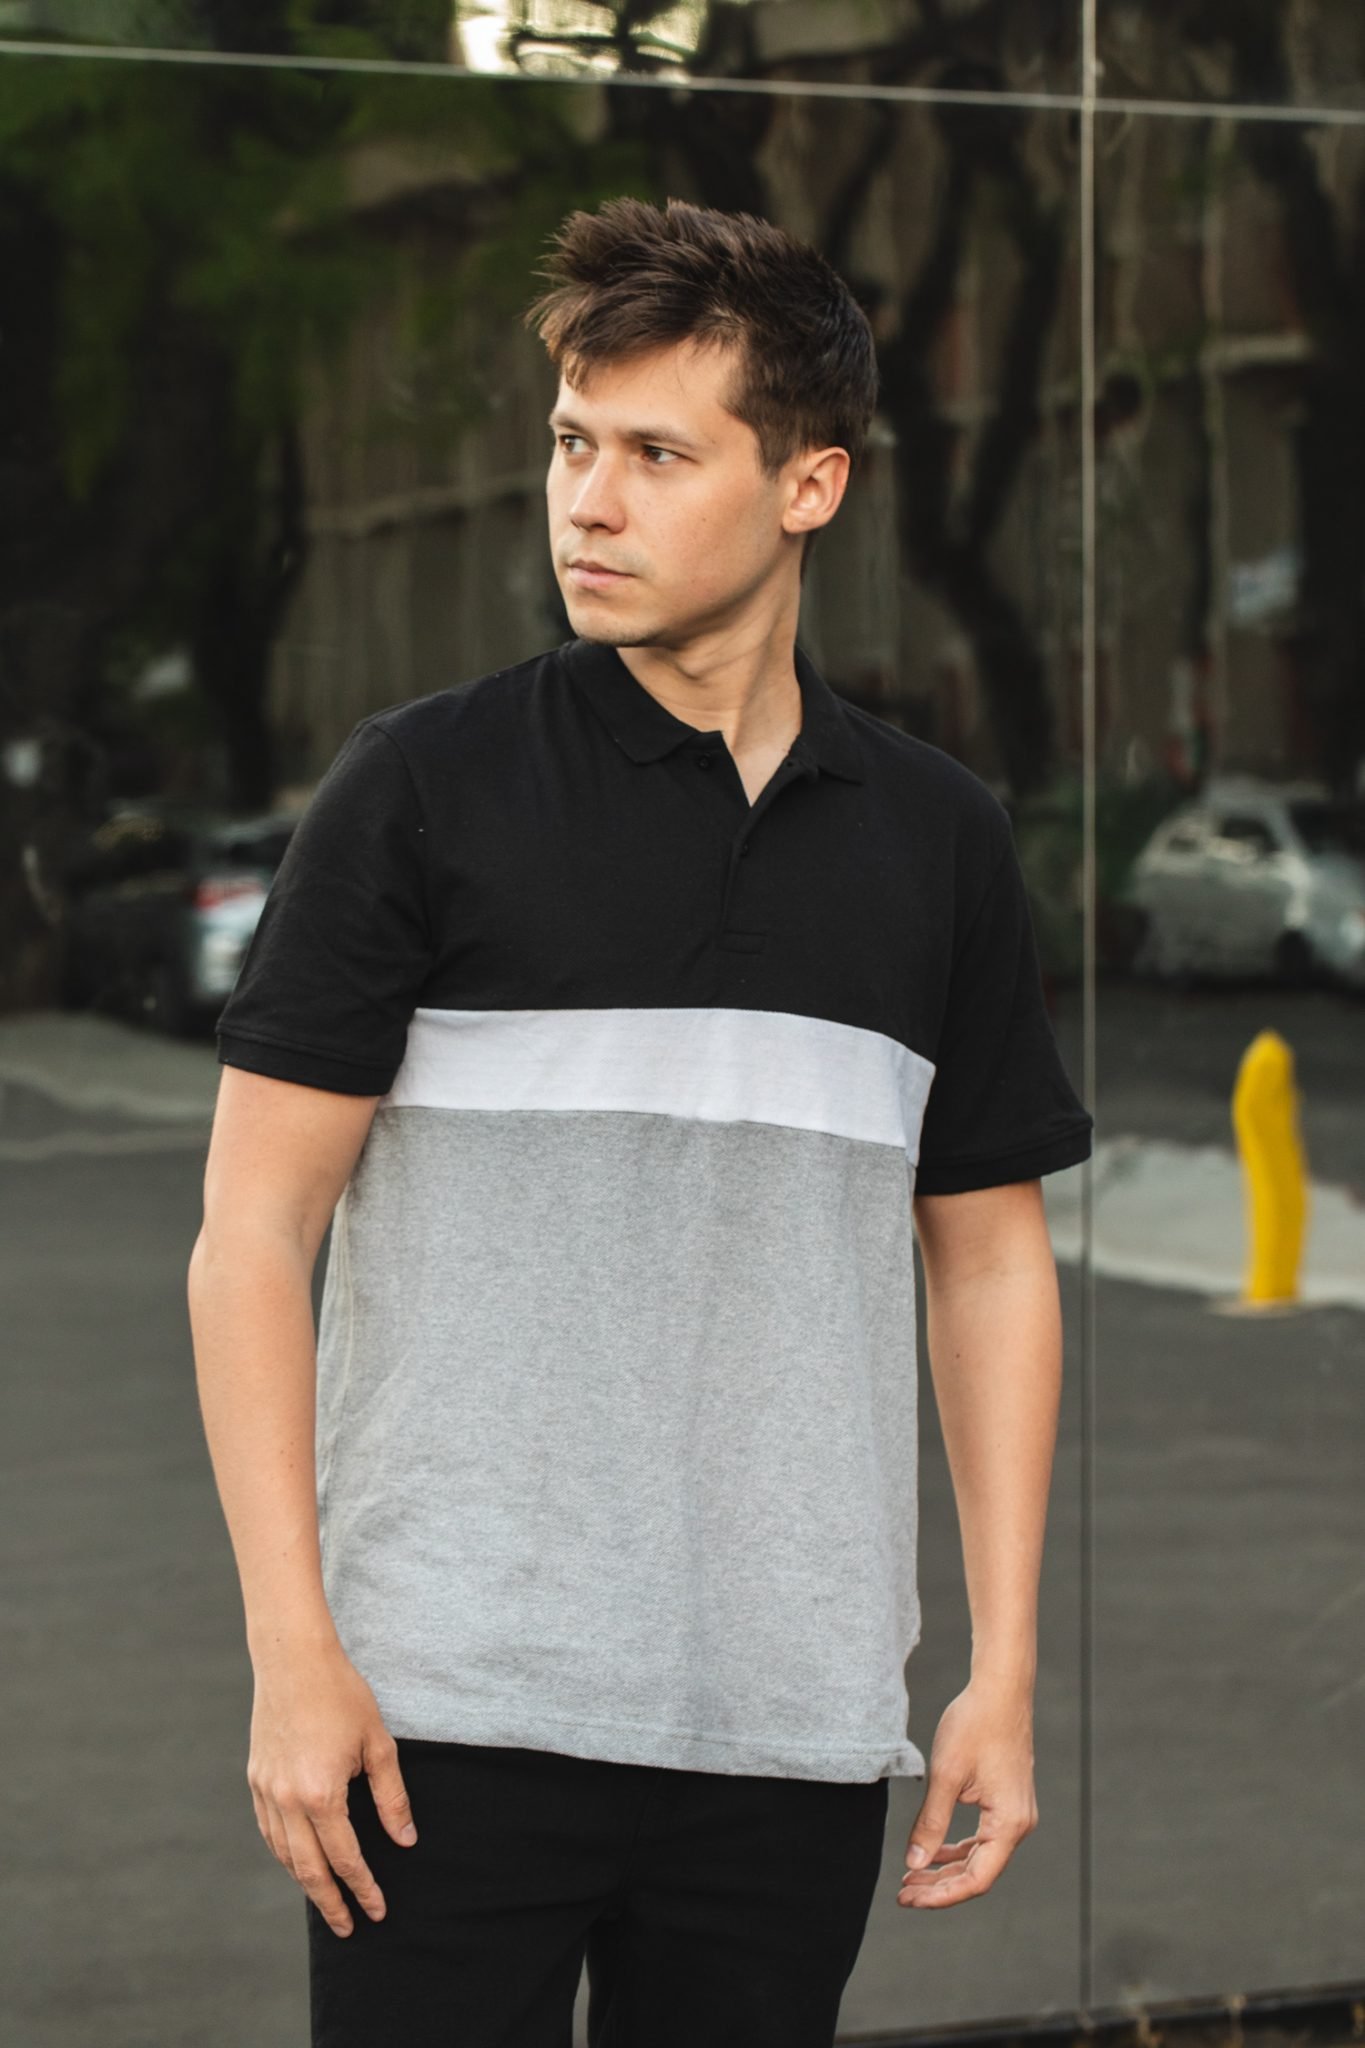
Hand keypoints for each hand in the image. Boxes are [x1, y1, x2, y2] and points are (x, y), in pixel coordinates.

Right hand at [247, 1637, 418, 1938]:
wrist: (293, 1661)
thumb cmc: (342, 1696)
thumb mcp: (378, 1744)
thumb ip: (391, 1797)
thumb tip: (404, 1839)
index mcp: (321, 1795)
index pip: (346, 1858)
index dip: (363, 1888)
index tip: (377, 1910)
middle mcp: (288, 1801)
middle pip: (309, 1870)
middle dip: (331, 1903)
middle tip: (348, 1927)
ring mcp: (267, 1792)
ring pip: (284, 1855)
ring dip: (305, 1882)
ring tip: (327, 1900)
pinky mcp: (256, 1779)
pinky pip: (269, 1831)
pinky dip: (284, 1853)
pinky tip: (298, 1861)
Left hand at [896, 1678, 1037, 1908]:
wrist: (1000, 1688)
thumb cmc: (975, 1724)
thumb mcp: (946, 1776)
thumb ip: (931, 1824)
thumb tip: (914, 1864)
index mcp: (1009, 1824)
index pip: (975, 1879)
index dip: (940, 1895)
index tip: (909, 1897)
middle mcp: (1018, 1824)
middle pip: (978, 1873)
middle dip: (939, 1886)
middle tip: (903, 1893)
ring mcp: (1015, 1812)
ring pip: (980, 1857)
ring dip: (947, 1868)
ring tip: (912, 1876)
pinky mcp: (1007, 1800)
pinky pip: (983, 1837)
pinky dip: (958, 1848)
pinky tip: (934, 1851)